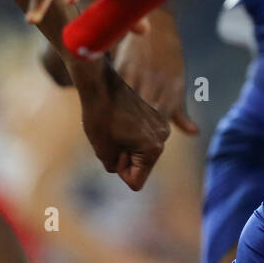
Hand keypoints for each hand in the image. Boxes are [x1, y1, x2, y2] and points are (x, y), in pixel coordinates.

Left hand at [78, 62, 169, 190]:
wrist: (102, 82)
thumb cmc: (100, 116)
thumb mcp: (103, 150)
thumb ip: (116, 166)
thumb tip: (123, 164)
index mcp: (153, 148)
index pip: (136, 180)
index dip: (119, 170)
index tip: (112, 150)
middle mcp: (164, 136)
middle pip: (142, 164)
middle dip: (125, 157)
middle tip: (112, 137)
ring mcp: (162, 123)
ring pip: (143, 149)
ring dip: (128, 144)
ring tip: (115, 126)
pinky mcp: (157, 112)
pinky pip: (145, 134)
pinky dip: (132, 132)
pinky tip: (120, 119)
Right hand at [114, 22, 197, 135]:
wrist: (158, 25)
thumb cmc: (168, 60)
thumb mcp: (177, 85)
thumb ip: (181, 112)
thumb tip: (194, 133)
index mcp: (173, 91)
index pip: (161, 124)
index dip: (149, 138)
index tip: (138, 146)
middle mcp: (159, 85)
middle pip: (145, 119)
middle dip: (134, 133)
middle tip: (122, 143)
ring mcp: (142, 76)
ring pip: (129, 107)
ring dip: (121, 121)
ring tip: (112, 131)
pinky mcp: (124, 68)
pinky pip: (116, 91)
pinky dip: (112, 103)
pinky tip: (106, 111)